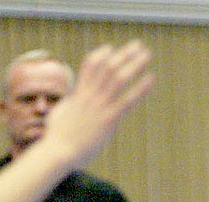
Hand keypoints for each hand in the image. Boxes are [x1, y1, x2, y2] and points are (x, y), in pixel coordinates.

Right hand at [42, 41, 153, 168]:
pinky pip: (127, 100)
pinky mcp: (108, 119)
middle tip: (138, 45)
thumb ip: (70, 106)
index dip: (101, 55)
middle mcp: (89, 95)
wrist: (58, 151)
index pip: (89, 65)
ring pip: (117, 78)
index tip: (111, 48)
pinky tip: (151, 79)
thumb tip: (70, 104)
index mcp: (78, 93)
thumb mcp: (62, 114)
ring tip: (147, 54)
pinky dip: (140, 88)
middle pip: (107, 66)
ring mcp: (99, 106)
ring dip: (133, 63)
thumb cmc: (58, 138)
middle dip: (124, 54)